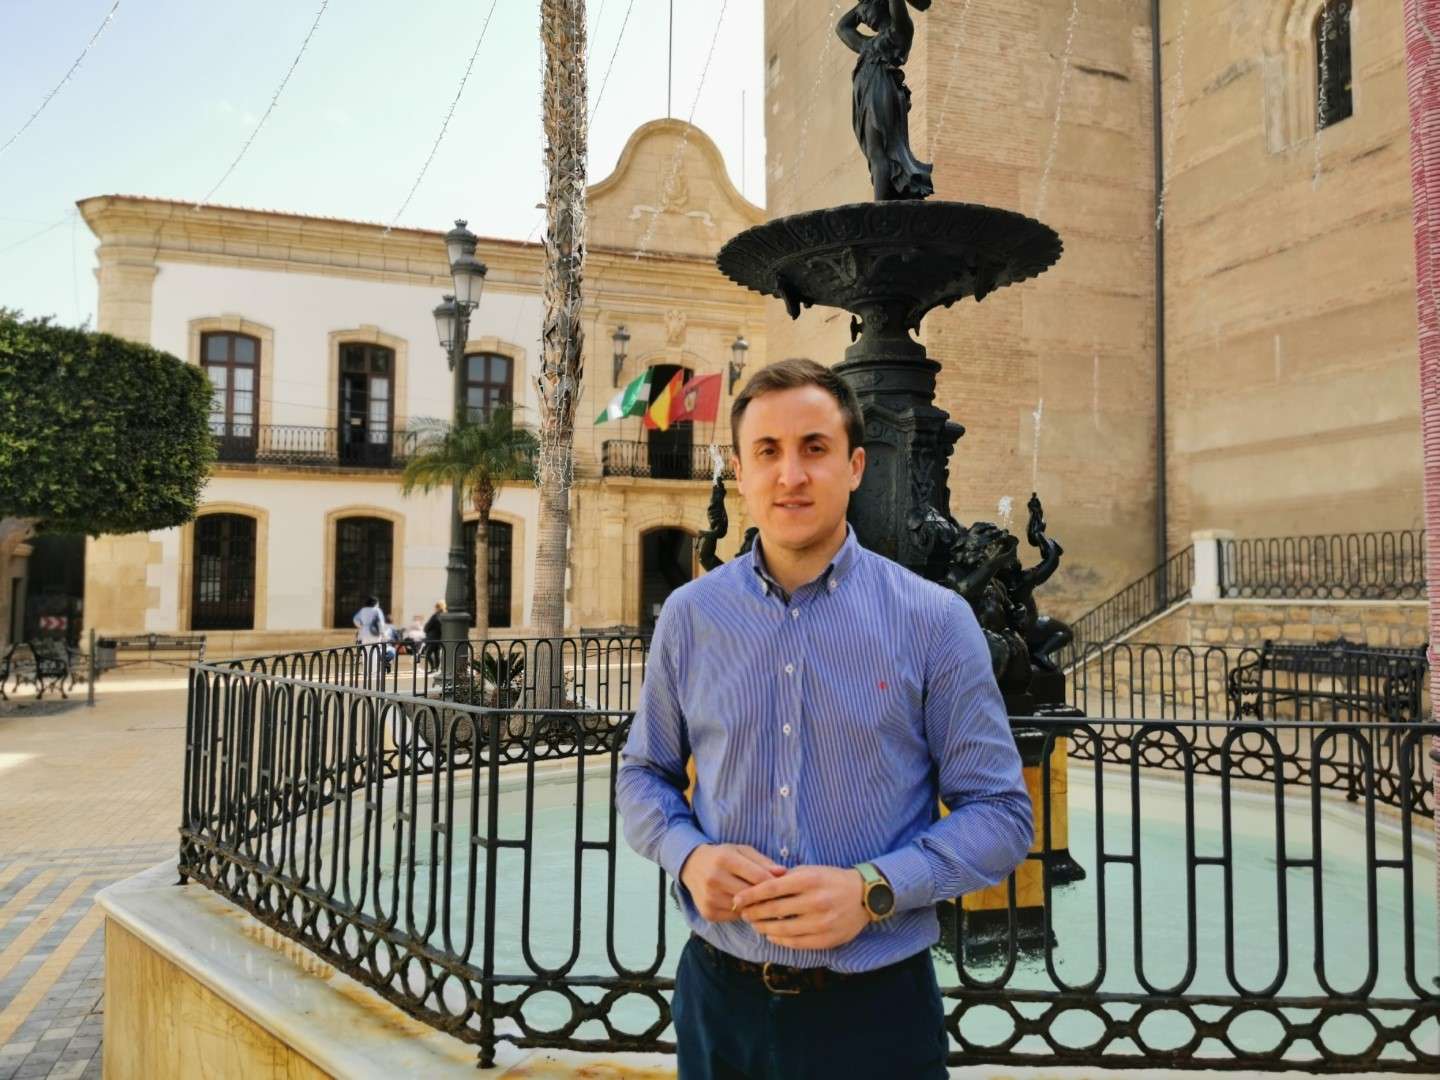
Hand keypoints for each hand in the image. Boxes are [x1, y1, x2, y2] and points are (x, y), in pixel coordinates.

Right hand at [679, 844, 785, 922]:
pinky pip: (734, 917)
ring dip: (755, 907)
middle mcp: (714, 879)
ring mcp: (709, 898)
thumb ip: (763, 862)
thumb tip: (783, 872)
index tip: (786, 887)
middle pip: (751, 895)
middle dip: (767, 897)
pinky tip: (745, 906)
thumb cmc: (723, 856)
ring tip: (764, 902)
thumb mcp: (742, 851)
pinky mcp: (707, 912)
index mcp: (724, 859)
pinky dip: (742, 913)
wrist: (692, 866)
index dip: (774, 883)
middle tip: (781, 899)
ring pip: (744, 909)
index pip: (758, 876)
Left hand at [732, 865, 868, 950]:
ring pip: (782, 929)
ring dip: (764, 928)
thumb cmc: (833, 879)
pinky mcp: (826, 939)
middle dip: (754, 913)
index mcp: (809, 880)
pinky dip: (780, 939)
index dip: (751, 895)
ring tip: (755, 925)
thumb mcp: (811, 870)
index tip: (737, 900)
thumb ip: (787, 878)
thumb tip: (760, 885)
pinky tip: (772, 935)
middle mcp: (814, 901)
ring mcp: (821, 922)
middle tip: (743, 914)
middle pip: (774, 910)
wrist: (865, 896)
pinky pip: (796, 942)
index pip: (771, 888)